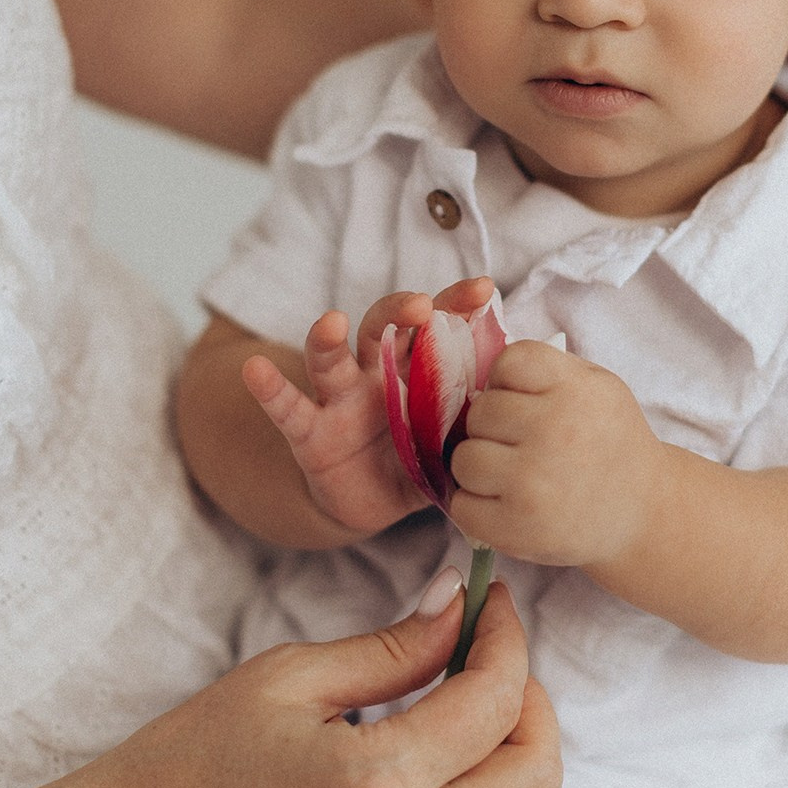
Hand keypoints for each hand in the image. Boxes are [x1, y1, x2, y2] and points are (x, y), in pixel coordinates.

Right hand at [104, 579, 559, 787]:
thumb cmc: (204, 749)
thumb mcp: (295, 675)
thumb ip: (394, 645)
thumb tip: (459, 601)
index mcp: (376, 783)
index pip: (493, 700)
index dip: (505, 636)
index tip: (489, 599)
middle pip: (535, 772)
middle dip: (529, 698)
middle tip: (486, 655)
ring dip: (523, 767)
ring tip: (475, 720)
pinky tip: (458, 780)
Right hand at [243, 277, 494, 531]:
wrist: (373, 497)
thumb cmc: (423, 454)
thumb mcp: (455, 437)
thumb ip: (480, 418)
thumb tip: (534, 402)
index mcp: (419, 368)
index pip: (437, 326)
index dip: (456, 305)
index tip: (482, 289)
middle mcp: (377, 372)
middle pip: (384, 328)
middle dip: (400, 311)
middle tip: (420, 305)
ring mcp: (341, 397)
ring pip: (331, 358)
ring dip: (327, 338)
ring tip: (328, 322)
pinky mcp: (310, 431)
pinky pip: (288, 407)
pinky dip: (270, 389)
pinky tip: (254, 368)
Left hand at [449, 340, 665, 567]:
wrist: (642, 511)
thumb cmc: (611, 443)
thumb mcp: (598, 387)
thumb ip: (547, 372)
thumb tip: (483, 382)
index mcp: (576, 390)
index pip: (509, 362)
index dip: (505, 380)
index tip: (522, 401)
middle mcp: (554, 431)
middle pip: (480, 412)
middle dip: (493, 427)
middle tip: (519, 443)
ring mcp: (532, 482)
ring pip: (464, 459)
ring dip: (480, 467)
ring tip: (510, 474)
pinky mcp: (517, 527)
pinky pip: (462, 506)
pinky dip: (475, 506)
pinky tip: (503, 502)